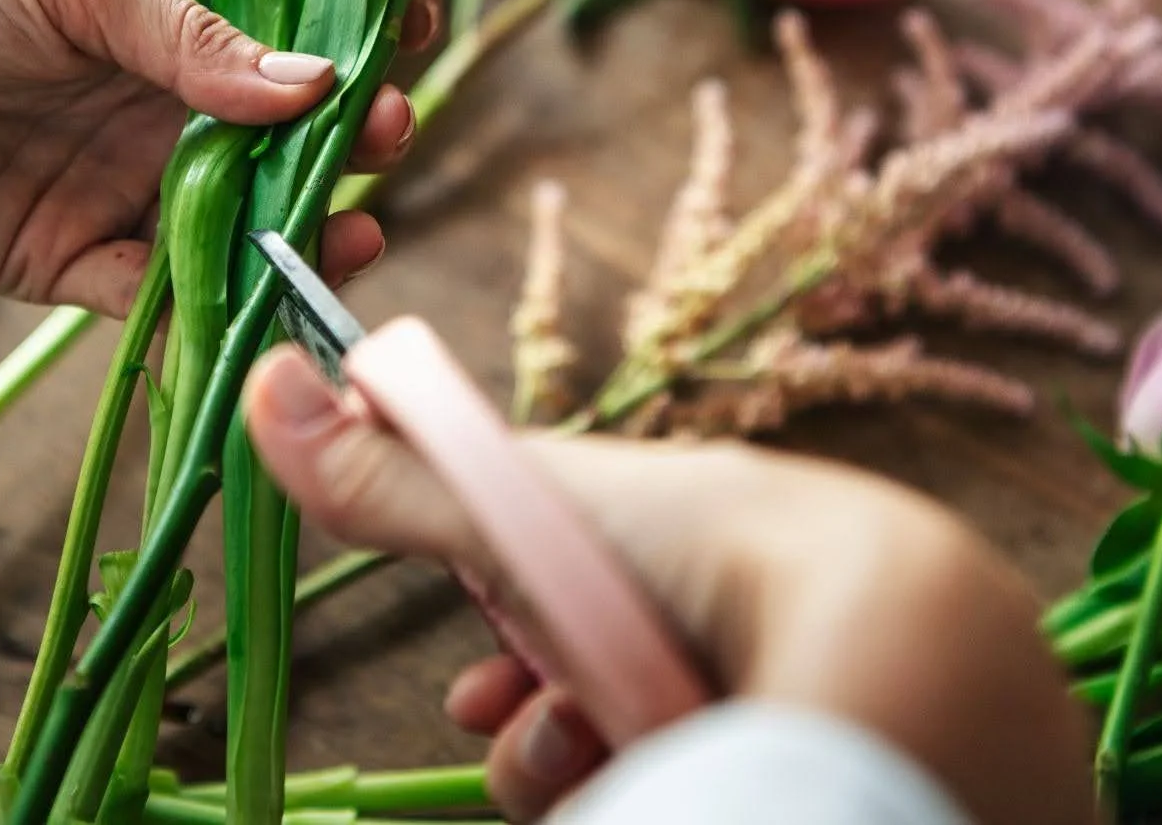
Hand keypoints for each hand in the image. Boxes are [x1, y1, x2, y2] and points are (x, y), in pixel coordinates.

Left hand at [0, 0, 429, 312]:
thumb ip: (189, 33)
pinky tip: (267, 295)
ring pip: (242, 227)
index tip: (414, 27)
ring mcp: (126, 191)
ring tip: (355, 231)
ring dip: (305, 233)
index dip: (359, 34)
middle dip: (352, 139)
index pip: (291, 35)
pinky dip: (216, 306)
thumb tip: (316, 83)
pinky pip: (160, 299)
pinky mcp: (74, 265)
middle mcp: (164, 112)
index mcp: (173, 24)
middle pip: (288, 141)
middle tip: (389, 132)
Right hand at [243, 347, 1093, 824]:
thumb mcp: (533, 515)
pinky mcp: (800, 750)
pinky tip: (647, 781)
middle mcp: (716, 600)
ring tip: (586, 752)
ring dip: (573, 757)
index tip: (470, 674)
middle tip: (509, 715)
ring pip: (627, 743)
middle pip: (582, 673)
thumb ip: (400, 476)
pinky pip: (693, 777)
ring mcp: (766, 680)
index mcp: (662, 527)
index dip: (495, 621)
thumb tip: (267, 378)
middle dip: (526, 711)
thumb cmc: (708, 551)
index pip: (552, 571)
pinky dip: (647, 783)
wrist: (894, 652)